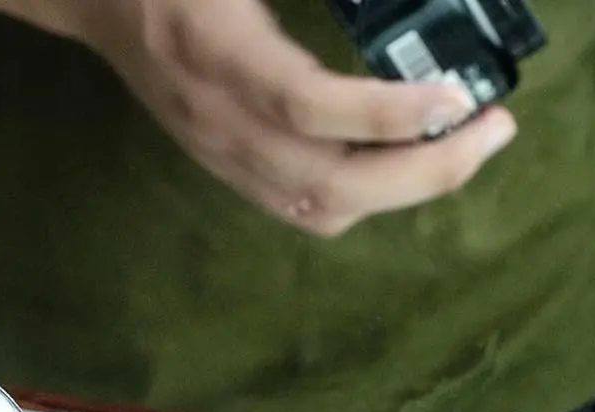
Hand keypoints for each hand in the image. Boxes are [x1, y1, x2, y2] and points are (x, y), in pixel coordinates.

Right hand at [0, 0, 518, 234]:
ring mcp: (219, 151)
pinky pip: (300, 208)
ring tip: (466, 147)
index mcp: (215, 51)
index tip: (456, 96)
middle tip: (494, 129)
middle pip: (324, 182)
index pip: (305, 106)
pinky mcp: (225, 165)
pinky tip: (405, 162)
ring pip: (318, 208)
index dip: (385, 113)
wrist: (99, 1)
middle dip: (422, 171)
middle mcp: (217, 117)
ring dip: (404, 192)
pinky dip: (365, 198)